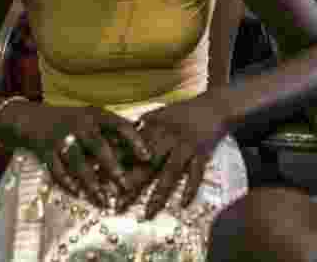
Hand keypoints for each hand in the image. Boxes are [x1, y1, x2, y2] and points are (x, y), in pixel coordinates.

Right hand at [18, 104, 153, 208]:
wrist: (32, 118)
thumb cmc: (71, 120)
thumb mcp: (92, 117)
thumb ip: (113, 127)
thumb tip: (144, 132)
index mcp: (95, 115)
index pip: (119, 125)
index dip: (134, 140)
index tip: (147, 157)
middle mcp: (79, 125)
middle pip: (99, 146)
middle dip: (113, 168)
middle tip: (126, 186)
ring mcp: (61, 137)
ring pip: (78, 162)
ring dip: (91, 182)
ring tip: (103, 199)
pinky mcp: (45, 150)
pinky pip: (57, 169)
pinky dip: (67, 182)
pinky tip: (77, 193)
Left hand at [126, 96, 229, 218]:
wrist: (215, 104)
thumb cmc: (185, 110)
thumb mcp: (161, 113)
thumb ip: (143, 124)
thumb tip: (121, 134)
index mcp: (154, 128)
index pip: (132, 148)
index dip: (116, 165)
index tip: (101, 181)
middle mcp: (168, 137)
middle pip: (148, 164)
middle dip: (132, 185)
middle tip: (118, 205)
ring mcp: (186, 145)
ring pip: (170, 172)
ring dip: (159, 194)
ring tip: (148, 213)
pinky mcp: (202, 152)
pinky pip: (196, 172)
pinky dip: (190, 187)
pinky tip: (183, 204)